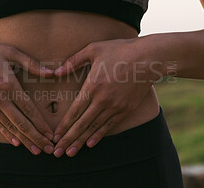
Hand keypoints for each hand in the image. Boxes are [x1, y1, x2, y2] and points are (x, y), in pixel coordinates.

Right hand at [0, 37, 54, 154]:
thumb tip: (52, 72)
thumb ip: (32, 64)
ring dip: (24, 140)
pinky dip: (7, 134)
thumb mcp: (10, 52)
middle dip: (36, 138)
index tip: (51, 134)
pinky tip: (17, 143)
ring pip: (9, 127)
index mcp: (8, 84)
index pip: (29, 109)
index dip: (41, 124)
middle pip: (21, 123)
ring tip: (36, 151)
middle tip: (49, 149)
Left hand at [52, 38, 162, 156]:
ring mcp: (115, 107)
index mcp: (93, 86)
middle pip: (82, 124)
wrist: (149, 58)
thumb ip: (73, 61)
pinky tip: (90, 144)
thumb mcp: (93, 49)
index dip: (64, 126)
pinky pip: (109, 126)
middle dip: (68, 140)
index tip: (54, 137)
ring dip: (81, 142)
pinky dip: (99, 136)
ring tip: (70, 153)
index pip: (75, 111)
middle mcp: (103, 100)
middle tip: (57, 153)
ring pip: (94, 128)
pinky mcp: (125, 110)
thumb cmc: (120, 50)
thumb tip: (55, 72)